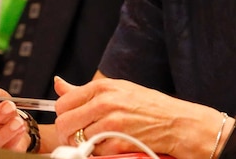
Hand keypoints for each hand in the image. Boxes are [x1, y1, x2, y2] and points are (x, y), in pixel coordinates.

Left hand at [53, 74, 221, 156]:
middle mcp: (105, 102)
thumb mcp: (118, 90)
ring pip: (76, 140)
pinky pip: (94, 152)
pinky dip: (99, 153)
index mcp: (103, 87)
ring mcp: (111, 122)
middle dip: (68, 134)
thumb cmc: (149, 106)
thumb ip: (85, 90)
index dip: (65, 116)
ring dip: (83, 145)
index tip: (73, 122)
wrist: (178, 123)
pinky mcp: (118, 142)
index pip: (63, 102)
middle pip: (64, 123)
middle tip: (79, 138)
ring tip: (98, 141)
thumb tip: (58, 83)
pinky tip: (111, 146)